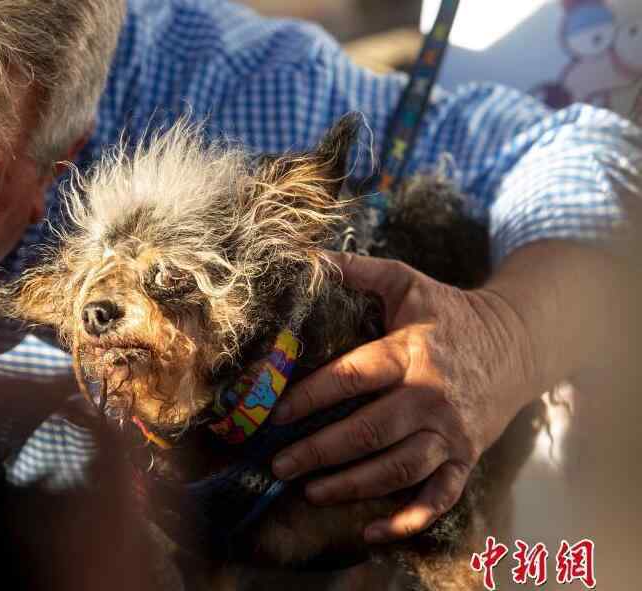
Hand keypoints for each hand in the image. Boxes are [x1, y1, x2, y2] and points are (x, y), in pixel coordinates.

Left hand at [270, 252, 540, 543]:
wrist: (516, 342)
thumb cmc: (447, 312)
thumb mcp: (406, 281)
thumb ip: (359, 270)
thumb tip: (309, 256)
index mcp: (410, 352)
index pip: (351, 377)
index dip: (308, 398)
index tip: (272, 415)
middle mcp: (430, 396)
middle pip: (368, 431)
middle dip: (319, 451)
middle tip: (279, 465)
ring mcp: (451, 431)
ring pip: (398, 468)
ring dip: (352, 486)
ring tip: (310, 492)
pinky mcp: (466, 456)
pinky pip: (440, 497)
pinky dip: (408, 520)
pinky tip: (371, 532)